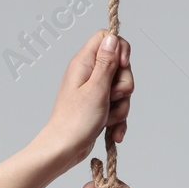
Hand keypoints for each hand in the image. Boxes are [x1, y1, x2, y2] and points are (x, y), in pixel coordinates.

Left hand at [37, 31, 132, 167]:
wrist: (64, 150)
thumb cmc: (76, 121)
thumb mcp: (97, 88)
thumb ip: (107, 62)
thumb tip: (113, 38)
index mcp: (84, 63)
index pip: (106, 38)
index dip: (120, 49)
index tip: (123, 65)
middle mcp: (88, 74)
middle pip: (120, 66)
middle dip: (124, 85)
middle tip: (112, 98)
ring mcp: (94, 91)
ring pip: (121, 90)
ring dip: (121, 107)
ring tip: (108, 119)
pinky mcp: (98, 107)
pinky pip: (117, 107)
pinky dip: (118, 120)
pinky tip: (113, 132)